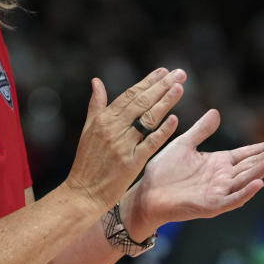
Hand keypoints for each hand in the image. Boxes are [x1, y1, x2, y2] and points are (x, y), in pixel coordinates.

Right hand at [62, 68, 186, 212]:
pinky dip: (162, 131)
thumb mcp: (87, 130)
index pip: (129, 95)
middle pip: (141, 102)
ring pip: (148, 119)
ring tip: (179, 88)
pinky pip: (150, 143)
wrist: (83, 192)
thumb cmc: (86, 162)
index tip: (163, 71)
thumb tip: (96, 81)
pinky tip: (174, 119)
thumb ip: (95, 105)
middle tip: (179, 74)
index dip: (148, 82)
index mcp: (103, 119)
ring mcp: (123, 145)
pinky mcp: (132, 162)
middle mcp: (113, 129)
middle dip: (162, 86)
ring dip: (165, 102)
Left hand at [128, 109, 263, 231]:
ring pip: (245, 181)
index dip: (263, 148)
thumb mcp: (184, 144)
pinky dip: (245, 192)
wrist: (147, 193)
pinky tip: (258, 183)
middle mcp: (222, 178)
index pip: (246, 154)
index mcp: (218, 163)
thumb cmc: (164, 171)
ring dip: (261, 171)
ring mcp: (218, 193)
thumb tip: (216, 112)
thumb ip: (201, 130)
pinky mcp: (211, 206)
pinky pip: (232, 199)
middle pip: (250, 166)